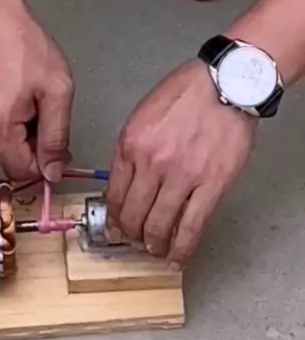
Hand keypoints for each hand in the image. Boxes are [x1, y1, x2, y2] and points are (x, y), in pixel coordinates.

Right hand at [0, 1, 73, 180]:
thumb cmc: (23, 46)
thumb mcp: (57, 92)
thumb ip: (56, 137)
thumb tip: (52, 172)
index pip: (21, 171)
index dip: (43, 164)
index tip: (55, 150)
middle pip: (8, 160)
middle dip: (29, 146)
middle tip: (41, 113)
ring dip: (16, 134)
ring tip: (23, 100)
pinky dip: (2, 123)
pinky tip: (9, 97)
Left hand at [107, 60, 257, 268]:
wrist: (227, 82)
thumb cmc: (188, 93)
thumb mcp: (143, 115)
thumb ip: (132, 149)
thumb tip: (125, 183)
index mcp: (131, 145)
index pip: (114, 194)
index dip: (113, 218)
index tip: (114, 228)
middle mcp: (152, 163)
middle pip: (132, 214)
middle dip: (130, 235)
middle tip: (133, 242)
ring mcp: (182, 176)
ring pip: (158, 225)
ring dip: (153, 244)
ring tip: (154, 250)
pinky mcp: (211, 186)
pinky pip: (192, 226)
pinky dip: (182, 248)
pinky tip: (176, 257)